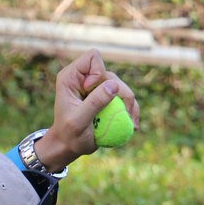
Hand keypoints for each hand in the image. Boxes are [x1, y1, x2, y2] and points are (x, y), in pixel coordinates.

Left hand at [34, 48, 139, 171]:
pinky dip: (131, 111)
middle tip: (124, 114)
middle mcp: (85, 79)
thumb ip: (95, 102)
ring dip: (130, 104)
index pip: (93, 57)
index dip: (99, 73)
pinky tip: (134, 126)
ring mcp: (97, 89)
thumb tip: (114, 85)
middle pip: (112, 74)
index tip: (92, 92)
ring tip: (132, 124)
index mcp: (72, 76)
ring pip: (121, 87)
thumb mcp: (79, 121)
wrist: (69, 147)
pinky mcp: (106, 99)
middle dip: (121, 93)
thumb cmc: (69, 135)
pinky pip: (125, 99)